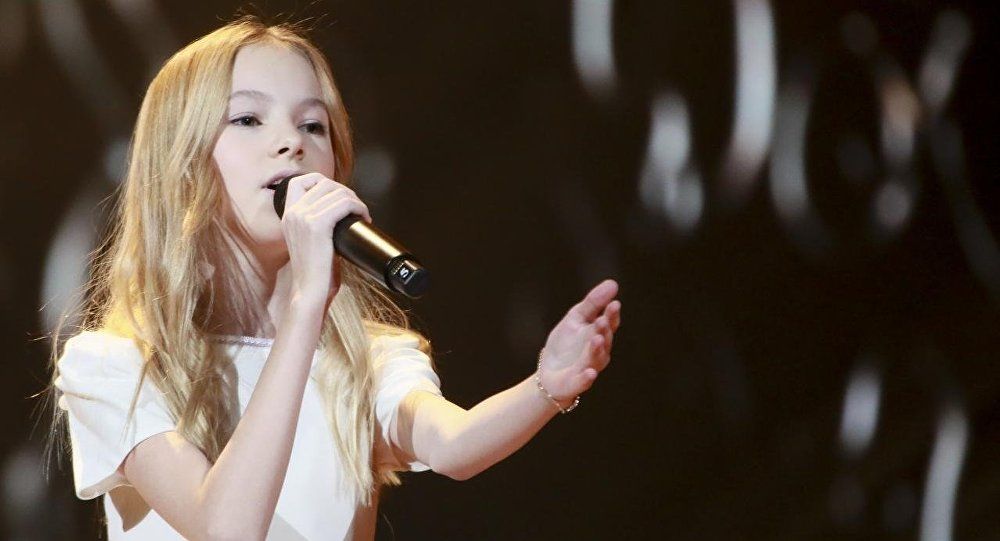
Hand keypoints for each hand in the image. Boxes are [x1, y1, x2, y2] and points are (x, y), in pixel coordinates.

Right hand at [280, 173, 371, 306]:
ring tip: (362, 214)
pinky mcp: (317, 225)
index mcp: (287, 215)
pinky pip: (344, 204)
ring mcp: (303, 217)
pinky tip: (364, 217)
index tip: (338, 196)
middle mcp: (292, 213)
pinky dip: (359, 207)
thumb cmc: (316, 272)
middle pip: (323, 183)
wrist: (310, 291)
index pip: (299, 181)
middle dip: (345, 192)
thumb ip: (315, 224)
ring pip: (337, 192)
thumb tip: (339, 212)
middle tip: (356, 208)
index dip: (322, 181)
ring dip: (355, 200)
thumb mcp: (309, 241)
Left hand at [537, 279, 621, 406]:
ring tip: (597, 338)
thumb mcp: (576, 318)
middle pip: (604, 340)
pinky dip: (587, 377)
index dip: (612, 315)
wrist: (549, 373)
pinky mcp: (577, 383)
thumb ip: (593, 302)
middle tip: (602, 320)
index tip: (614, 304)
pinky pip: (584, 381)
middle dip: (604, 330)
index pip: (609, 323)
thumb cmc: (566, 344)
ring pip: (596, 358)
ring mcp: (589, 367)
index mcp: (599, 334)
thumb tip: (613, 283)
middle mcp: (598, 352)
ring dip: (597, 349)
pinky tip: (590, 372)